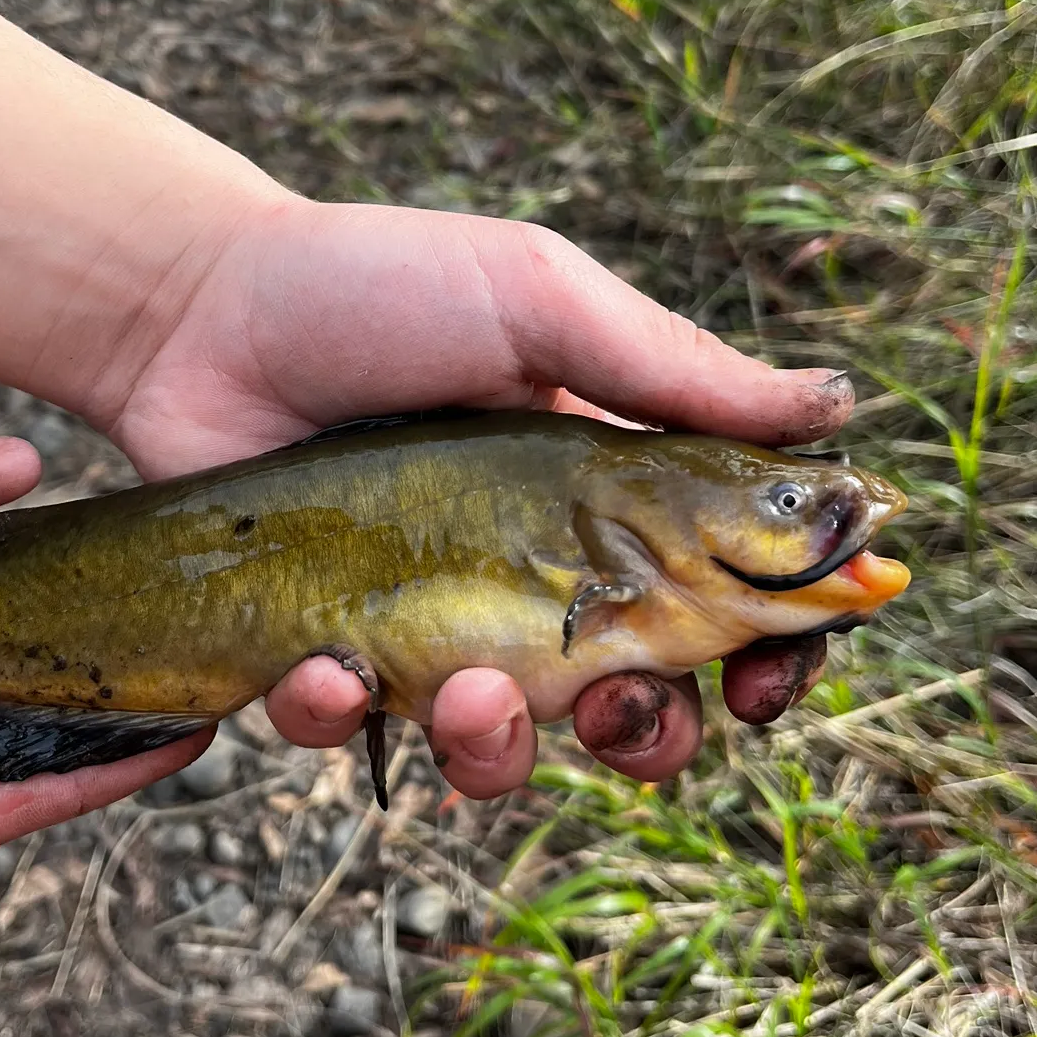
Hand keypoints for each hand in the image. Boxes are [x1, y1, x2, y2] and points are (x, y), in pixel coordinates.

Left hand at [100, 198, 843, 796]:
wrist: (199, 314)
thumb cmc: (374, 287)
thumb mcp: (536, 302)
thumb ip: (673, 369)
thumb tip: (836, 407)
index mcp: (608, 498)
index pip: (725, 597)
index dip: (766, 653)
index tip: (766, 683)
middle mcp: (532, 575)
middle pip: (633, 706)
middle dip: (641, 735)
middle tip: (612, 708)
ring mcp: (431, 621)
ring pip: (504, 749)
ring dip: (500, 747)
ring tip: (464, 690)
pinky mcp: (334, 649)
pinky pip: (361, 734)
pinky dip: (349, 717)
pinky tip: (328, 664)